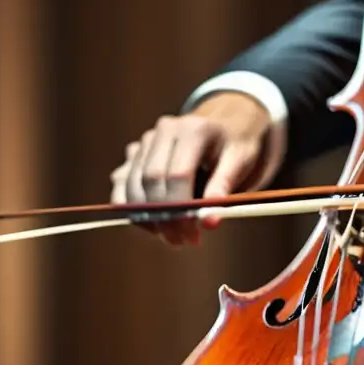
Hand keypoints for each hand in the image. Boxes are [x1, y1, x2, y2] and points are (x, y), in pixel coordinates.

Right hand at [110, 92, 271, 245]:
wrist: (225, 123)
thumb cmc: (235, 145)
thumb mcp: (241, 161)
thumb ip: (224, 188)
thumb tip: (209, 222)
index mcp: (192, 130)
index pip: (178, 175)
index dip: (181, 209)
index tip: (192, 235)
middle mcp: (164, 131)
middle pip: (151, 180)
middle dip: (163, 218)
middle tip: (182, 241)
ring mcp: (146, 140)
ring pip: (131, 184)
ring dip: (146, 217)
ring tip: (172, 237)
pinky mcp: (135, 153)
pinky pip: (122, 185)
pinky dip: (132, 209)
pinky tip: (154, 226)